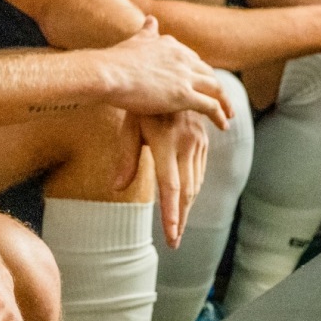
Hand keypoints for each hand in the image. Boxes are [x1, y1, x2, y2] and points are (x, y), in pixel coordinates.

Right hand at [97, 18, 231, 128]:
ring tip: (228, 115)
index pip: (191, 59)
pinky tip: (223, 126)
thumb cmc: (114, 62)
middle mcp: (182, 57)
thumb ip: (146, 32)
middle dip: (216, 87)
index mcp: (170, 45)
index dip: (197, 72)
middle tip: (222, 100)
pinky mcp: (183, 95)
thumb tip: (151, 19)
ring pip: (216, 88)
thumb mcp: (135, 40)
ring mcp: (184, 75)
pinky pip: (210, 106)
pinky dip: (220, 115)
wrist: (107, 73)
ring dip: (225, 103)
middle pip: (208, 72)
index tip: (199, 83)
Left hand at [130, 111, 209, 248]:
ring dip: (187, 208)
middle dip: (179, 218)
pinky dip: (193, 190)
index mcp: (167, 142)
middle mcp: (187, 144)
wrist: (168, 79)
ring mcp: (198, 142)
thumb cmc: (141, 104)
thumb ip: (126, 158)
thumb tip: (117, 188)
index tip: (171, 236)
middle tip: (174, 242)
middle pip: (186, 191)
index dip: (171, 214)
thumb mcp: (130, 126)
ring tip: (177, 228)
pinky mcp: (203, 140)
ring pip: (196, 184)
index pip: (171, 186)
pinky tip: (185, 203)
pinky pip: (200, 171)